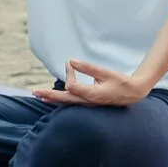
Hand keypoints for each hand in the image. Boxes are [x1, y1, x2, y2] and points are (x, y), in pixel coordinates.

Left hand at [33, 59, 150, 106]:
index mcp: (92, 95)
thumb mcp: (106, 72)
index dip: (69, 73)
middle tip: (34, 92)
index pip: (72, 86)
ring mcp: (88, 105)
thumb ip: (88, 68)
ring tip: (40, 96)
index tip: (71, 63)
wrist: (133, 94)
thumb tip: (71, 61)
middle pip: (64, 100)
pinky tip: (54, 98)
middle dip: (49, 95)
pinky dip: (61, 99)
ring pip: (66, 103)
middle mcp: (88, 102)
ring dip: (53, 98)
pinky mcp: (89, 104)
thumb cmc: (121, 82)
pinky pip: (71, 102)